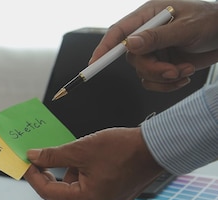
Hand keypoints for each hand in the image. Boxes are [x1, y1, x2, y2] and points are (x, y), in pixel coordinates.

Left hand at [24, 127, 163, 199]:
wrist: (155, 149)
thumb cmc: (124, 149)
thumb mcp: (80, 149)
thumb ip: (53, 156)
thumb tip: (33, 158)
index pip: (48, 192)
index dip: (34, 177)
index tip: (26, 164)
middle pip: (58, 196)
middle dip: (47, 177)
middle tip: (38, 160)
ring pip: (71, 193)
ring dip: (65, 176)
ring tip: (73, 156)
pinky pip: (84, 192)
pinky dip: (79, 178)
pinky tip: (85, 162)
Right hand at [90, 0, 217, 91]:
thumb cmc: (212, 21)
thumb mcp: (186, 28)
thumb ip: (156, 37)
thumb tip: (128, 45)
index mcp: (149, 15)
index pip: (119, 31)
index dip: (104, 48)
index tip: (94, 63)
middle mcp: (148, 33)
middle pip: (131, 58)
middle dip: (152, 69)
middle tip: (172, 72)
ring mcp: (154, 49)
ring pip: (142, 72)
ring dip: (163, 77)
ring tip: (184, 71)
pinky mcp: (162, 63)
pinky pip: (152, 81)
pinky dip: (167, 84)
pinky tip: (183, 76)